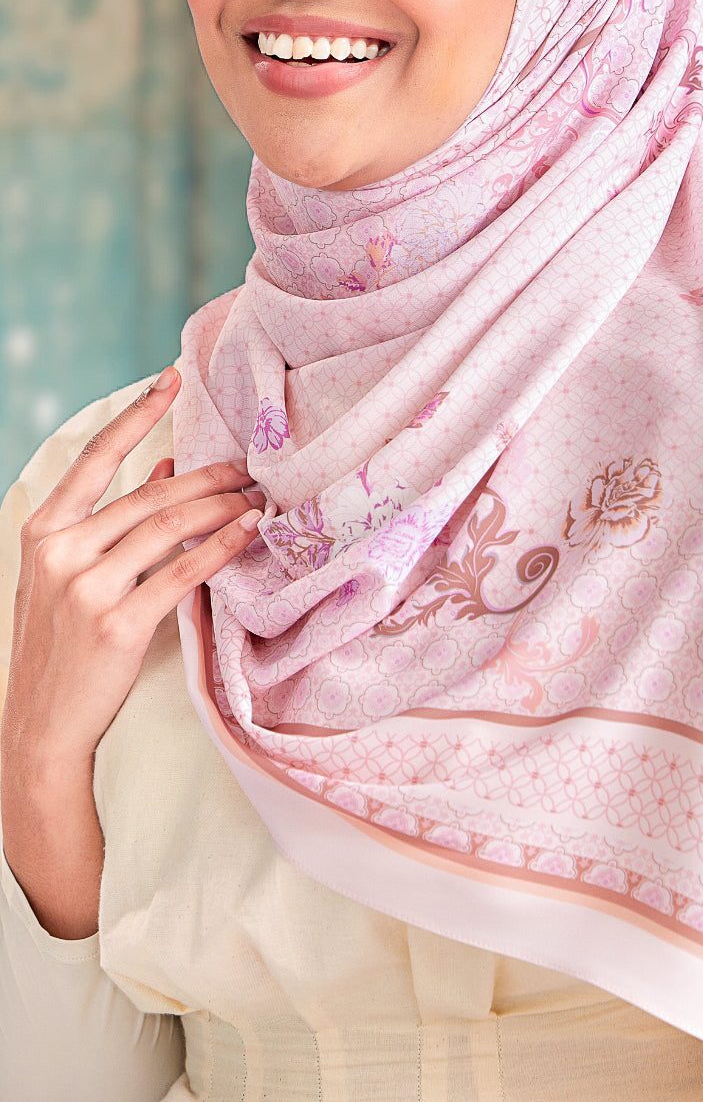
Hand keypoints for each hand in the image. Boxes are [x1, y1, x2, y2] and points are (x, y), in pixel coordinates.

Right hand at [3, 365, 261, 771]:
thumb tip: (165, 465)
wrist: (42, 725)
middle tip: (250, 467)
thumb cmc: (62, 644)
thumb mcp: (69, 572)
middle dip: (208, 476)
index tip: (173, 379)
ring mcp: (87, 587)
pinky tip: (248, 532)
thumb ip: (110, 518)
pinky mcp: (118, 623)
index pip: (97, 458)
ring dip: (223, 507)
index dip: (138, 415)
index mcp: (43, 530)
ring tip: (259, 498)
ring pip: (170, 528)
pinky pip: (183, 573)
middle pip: (150, 494)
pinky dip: (221, 548)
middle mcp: (61, 551)